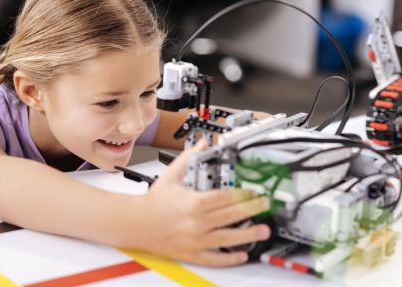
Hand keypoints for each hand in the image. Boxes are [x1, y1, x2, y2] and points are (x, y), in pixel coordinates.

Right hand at [129, 139, 270, 265]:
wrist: (135, 223)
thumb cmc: (154, 202)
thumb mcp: (171, 175)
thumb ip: (189, 157)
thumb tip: (202, 143)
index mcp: (193, 202)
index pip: (225, 197)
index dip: (244, 193)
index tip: (255, 190)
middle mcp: (197, 222)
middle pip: (231, 215)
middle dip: (252, 209)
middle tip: (266, 205)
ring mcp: (195, 240)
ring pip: (228, 238)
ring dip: (248, 234)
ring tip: (263, 230)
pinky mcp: (192, 253)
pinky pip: (214, 258)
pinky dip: (229, 258)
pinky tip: (242, 254)